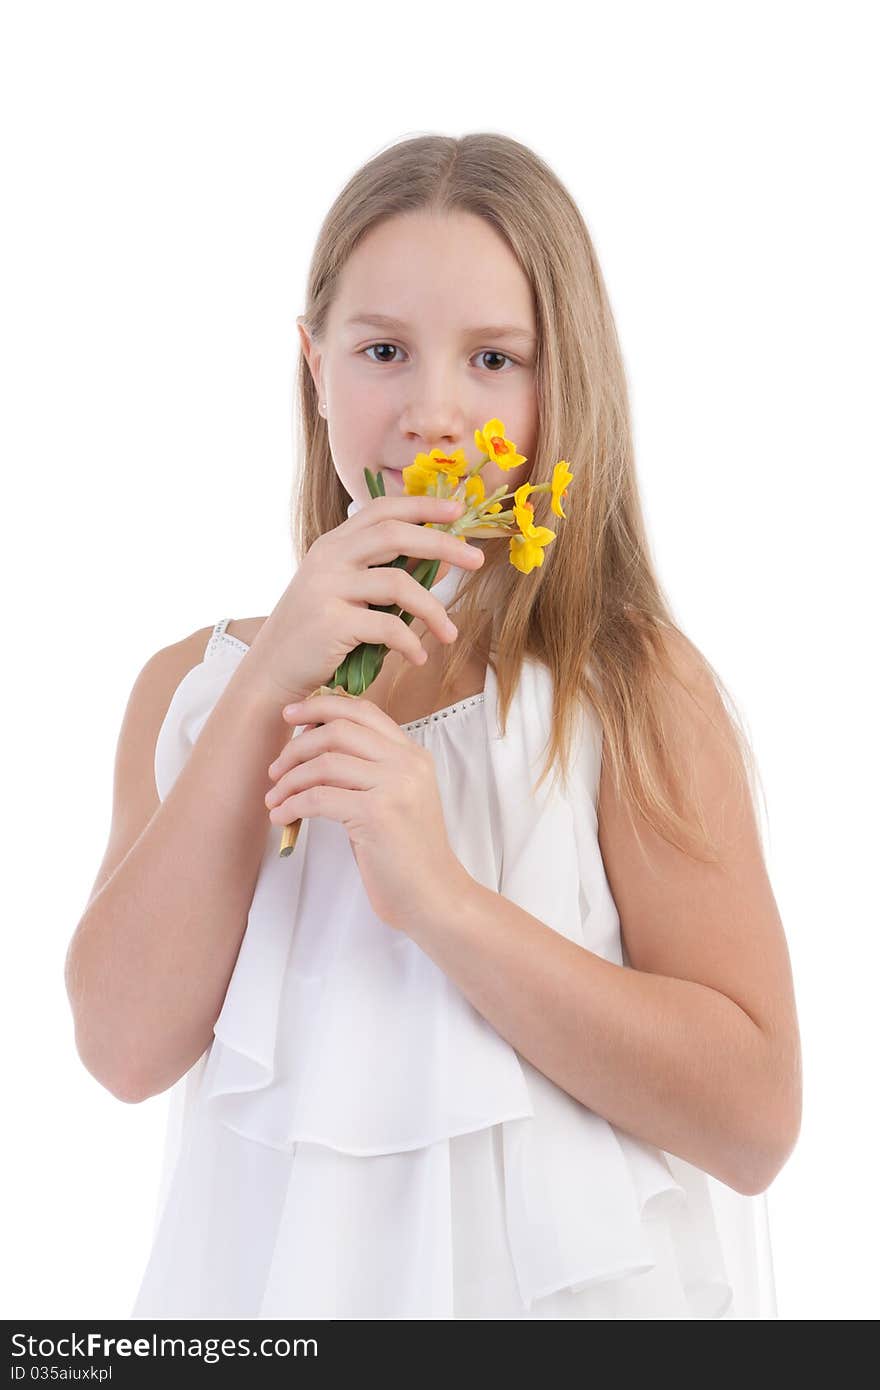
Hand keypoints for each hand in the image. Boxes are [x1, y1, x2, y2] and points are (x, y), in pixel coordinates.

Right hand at [246, 493, 484, 705]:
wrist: (272, 672)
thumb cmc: (318, 636)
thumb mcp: (352, 598)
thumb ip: (392, 577)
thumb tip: (444, 565)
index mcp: (334, 545)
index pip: (382, 509)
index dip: (422, 505)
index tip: (458, 509)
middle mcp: (329, 558)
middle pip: (395, 534)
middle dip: (442, 543)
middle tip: (477, 560)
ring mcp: (327, 588)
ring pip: (398, 583)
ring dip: (434, 610)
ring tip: (450, 634)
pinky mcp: (331, 623)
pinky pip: (387, 627)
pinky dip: (410, 644)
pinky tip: (418, 658)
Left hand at [263, 692, 469, 932]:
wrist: (433, 895)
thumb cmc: (405, 853)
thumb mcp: (393, 799)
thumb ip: (366, 770)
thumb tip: (313, 749)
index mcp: (412, 755)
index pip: (362, 711)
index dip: (321, 706)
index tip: (291, 714)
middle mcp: (407, 763)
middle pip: (338, 730)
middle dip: (296, 746)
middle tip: (275, 769)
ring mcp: (394, 786)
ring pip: (324, 762)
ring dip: (289, 780)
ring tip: (274, 798)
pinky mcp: (377, 813)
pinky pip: (319, 797)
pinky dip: (292, 805)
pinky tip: (282, 817)